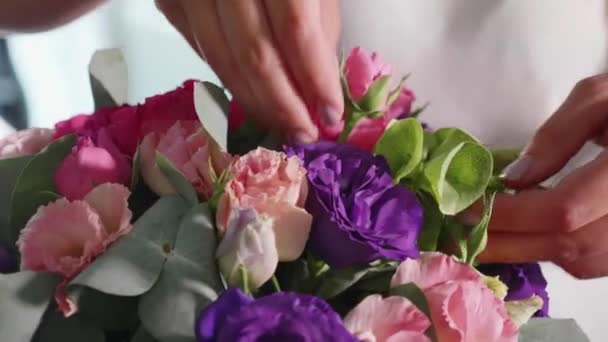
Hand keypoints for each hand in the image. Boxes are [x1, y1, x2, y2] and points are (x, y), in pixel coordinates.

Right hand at [155, 0, 342, 142]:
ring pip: (222, 60)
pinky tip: (252, 95)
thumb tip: (318, 88)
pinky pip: (201, 51)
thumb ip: (319, 26)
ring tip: (282, 124)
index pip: (295, 29)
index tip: (330, 116)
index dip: (314, 79)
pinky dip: (229, 79)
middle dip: (282, 105)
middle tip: (304, 133)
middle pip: (253, 54)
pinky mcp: (169, 0)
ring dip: (255, 101)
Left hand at [474, 75, 607, 278]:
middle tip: (463, 232)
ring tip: (489, 234)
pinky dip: (557, 253)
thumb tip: (514, 180)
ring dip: (530, 252)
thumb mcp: (599, 97)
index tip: (466, 207)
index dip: (510, 215)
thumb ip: (558, 136)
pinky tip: (529, 235)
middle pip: (569, 245)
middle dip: (508, 242)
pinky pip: (597, 262)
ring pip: (583, 262)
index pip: (562, 210)